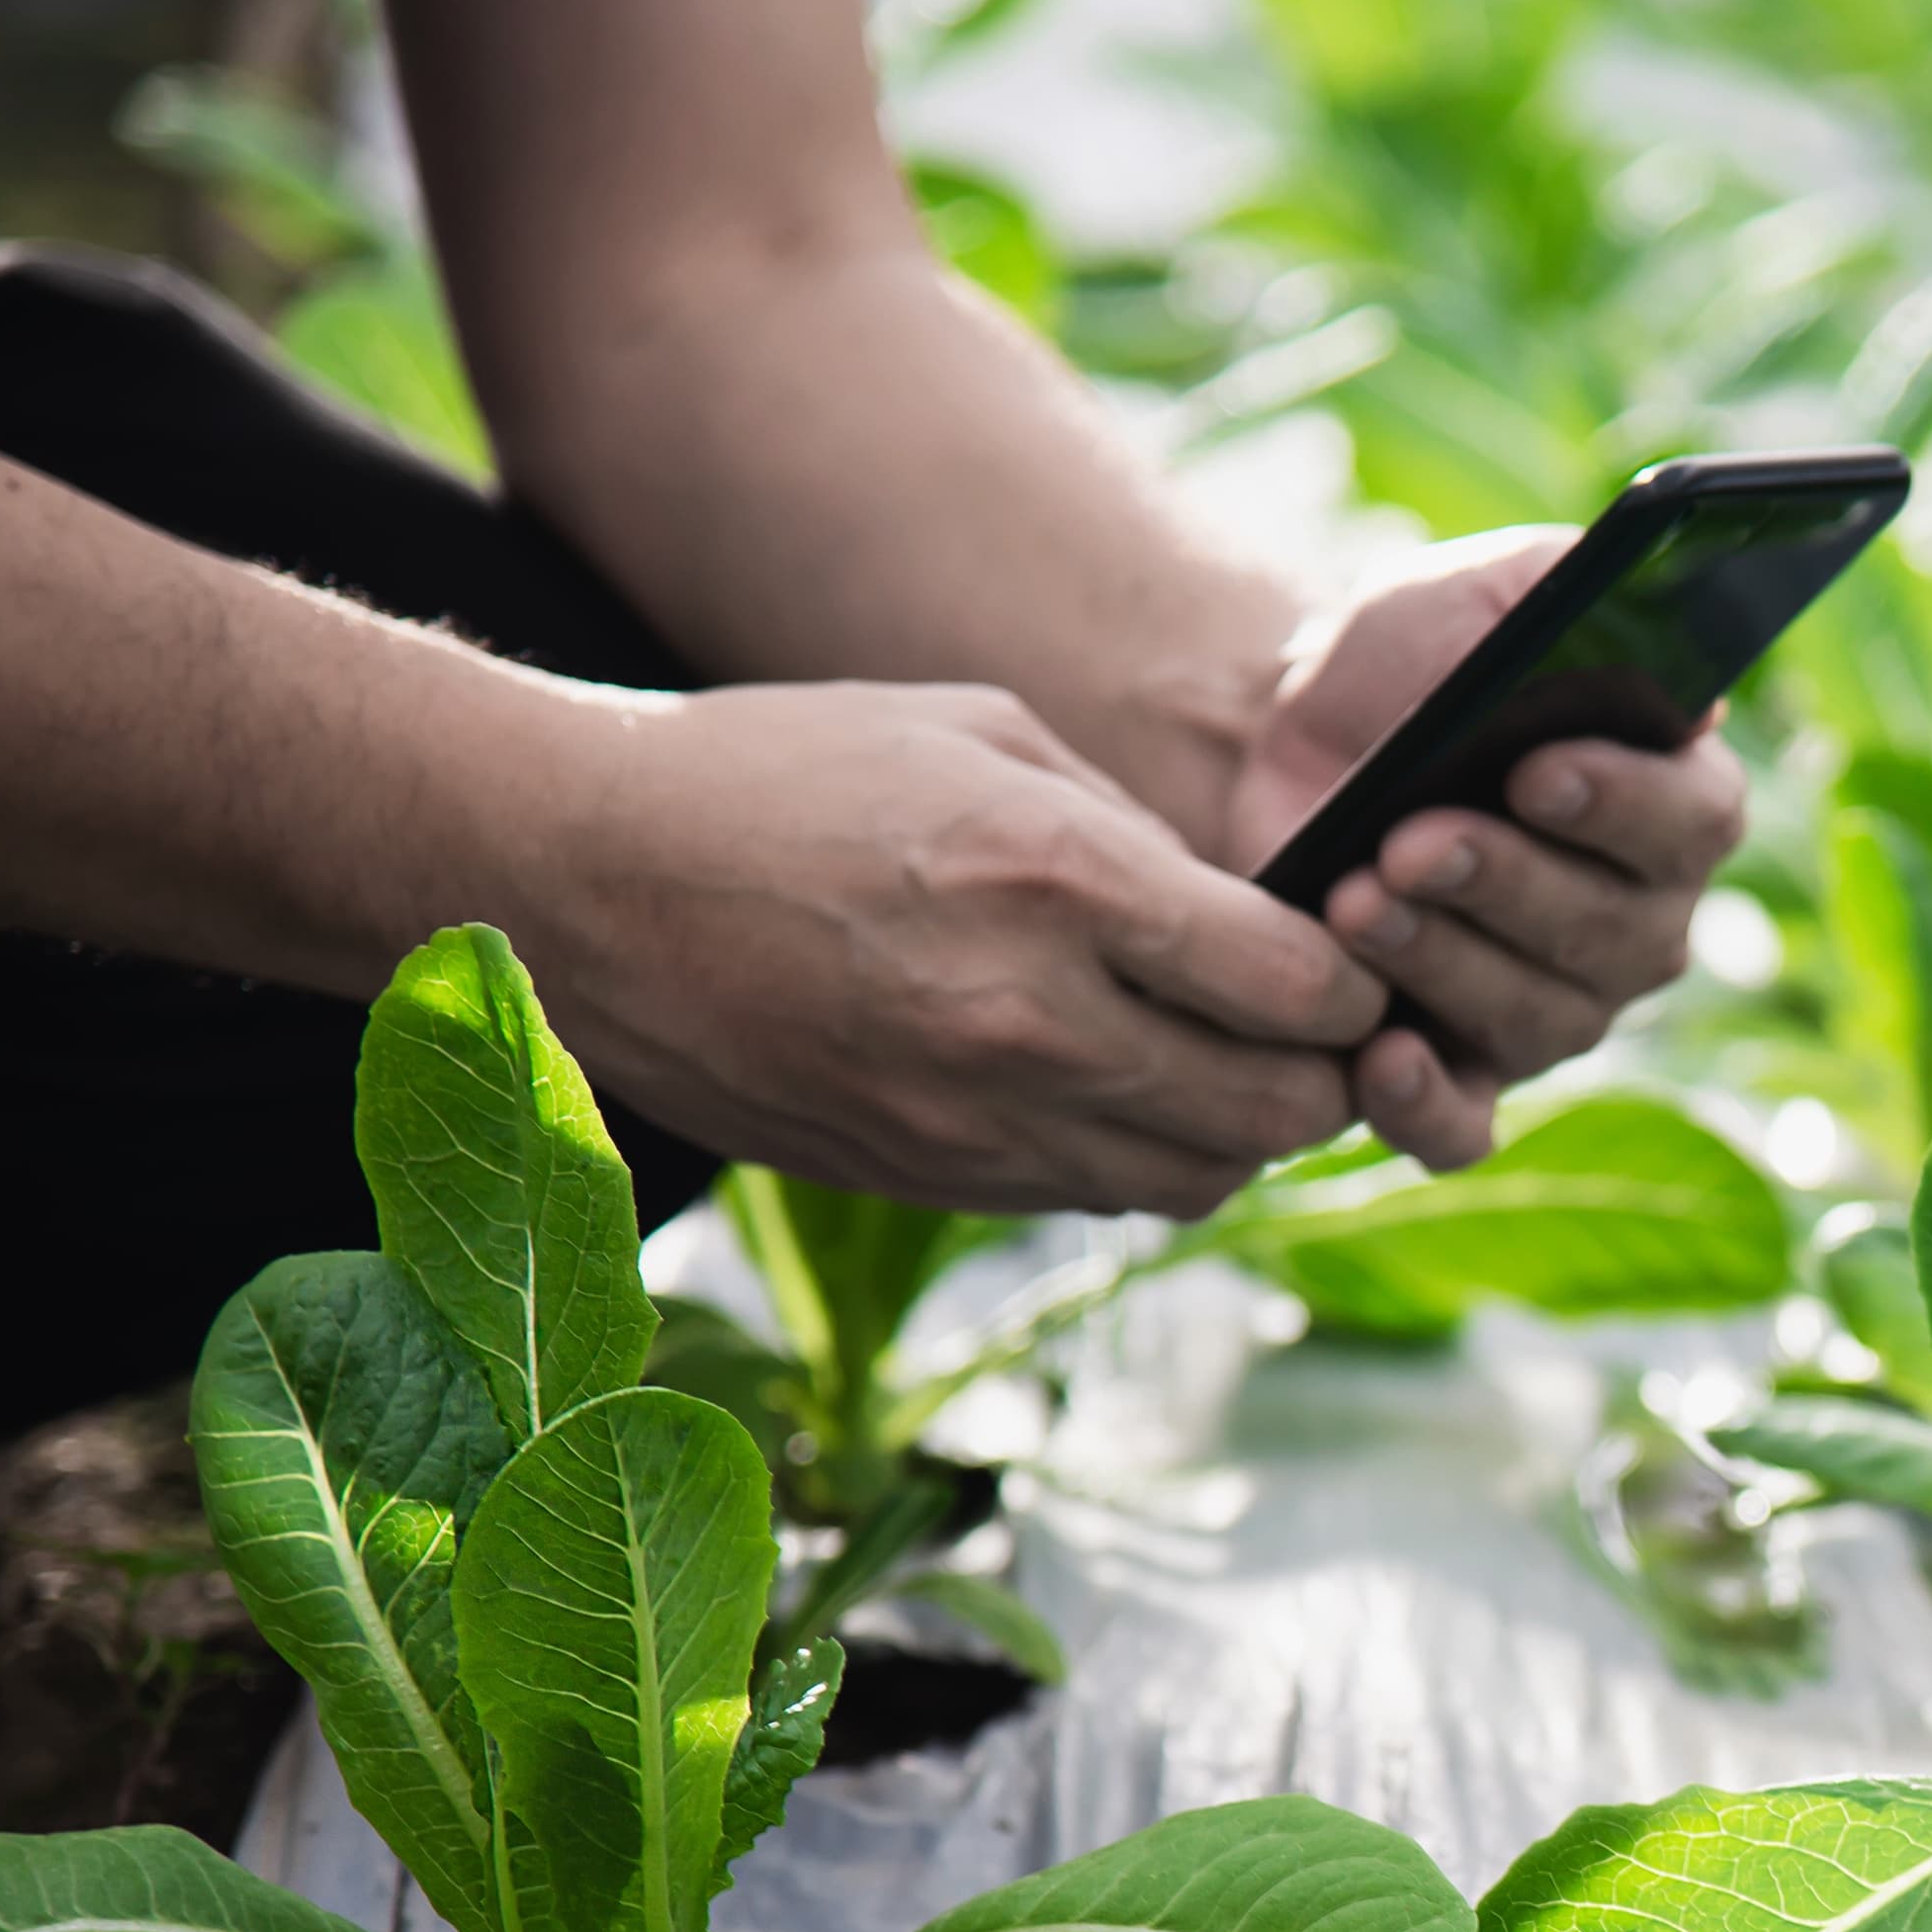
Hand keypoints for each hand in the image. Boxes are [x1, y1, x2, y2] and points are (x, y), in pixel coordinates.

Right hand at [504, 679, 1387, 1216]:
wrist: (578, 878)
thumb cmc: (781, 772)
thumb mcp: (985, 736)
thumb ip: (1136, 837)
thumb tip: (1248, 917)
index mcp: (1060, 884)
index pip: (1295, 987)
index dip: (1353, 984)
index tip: (1349, 959)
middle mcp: (1030, 1023)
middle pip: (1273, 1109)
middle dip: (1323, 1074)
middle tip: (1317, 1030)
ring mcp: (973, 1121)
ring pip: (1195, 1177)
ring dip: (1236, 1130)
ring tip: (1221, 1062)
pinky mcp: (925, 1181)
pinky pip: (1093, 1195)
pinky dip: (1137, 1156)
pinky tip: (1115, 1089)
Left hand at [1228, 529, 1752, 1167]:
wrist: (1278, 750)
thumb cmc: (1402, 669)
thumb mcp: (1476, 594)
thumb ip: (1558, 581)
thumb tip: (1633, 604)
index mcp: (1672, 806)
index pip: (1691, 821)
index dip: (1620, 805)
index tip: (1538, 770)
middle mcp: (1638, 926)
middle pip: (1610, 935)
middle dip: (1504, 886)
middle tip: (1410, 841)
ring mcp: (1555, 1013)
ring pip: (1533, 1019)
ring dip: (1442, 962)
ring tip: (1353, 898)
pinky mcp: (1461, 1078)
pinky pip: (1465, 1129)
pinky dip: (1427, 1108)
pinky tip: (1378, 1058)